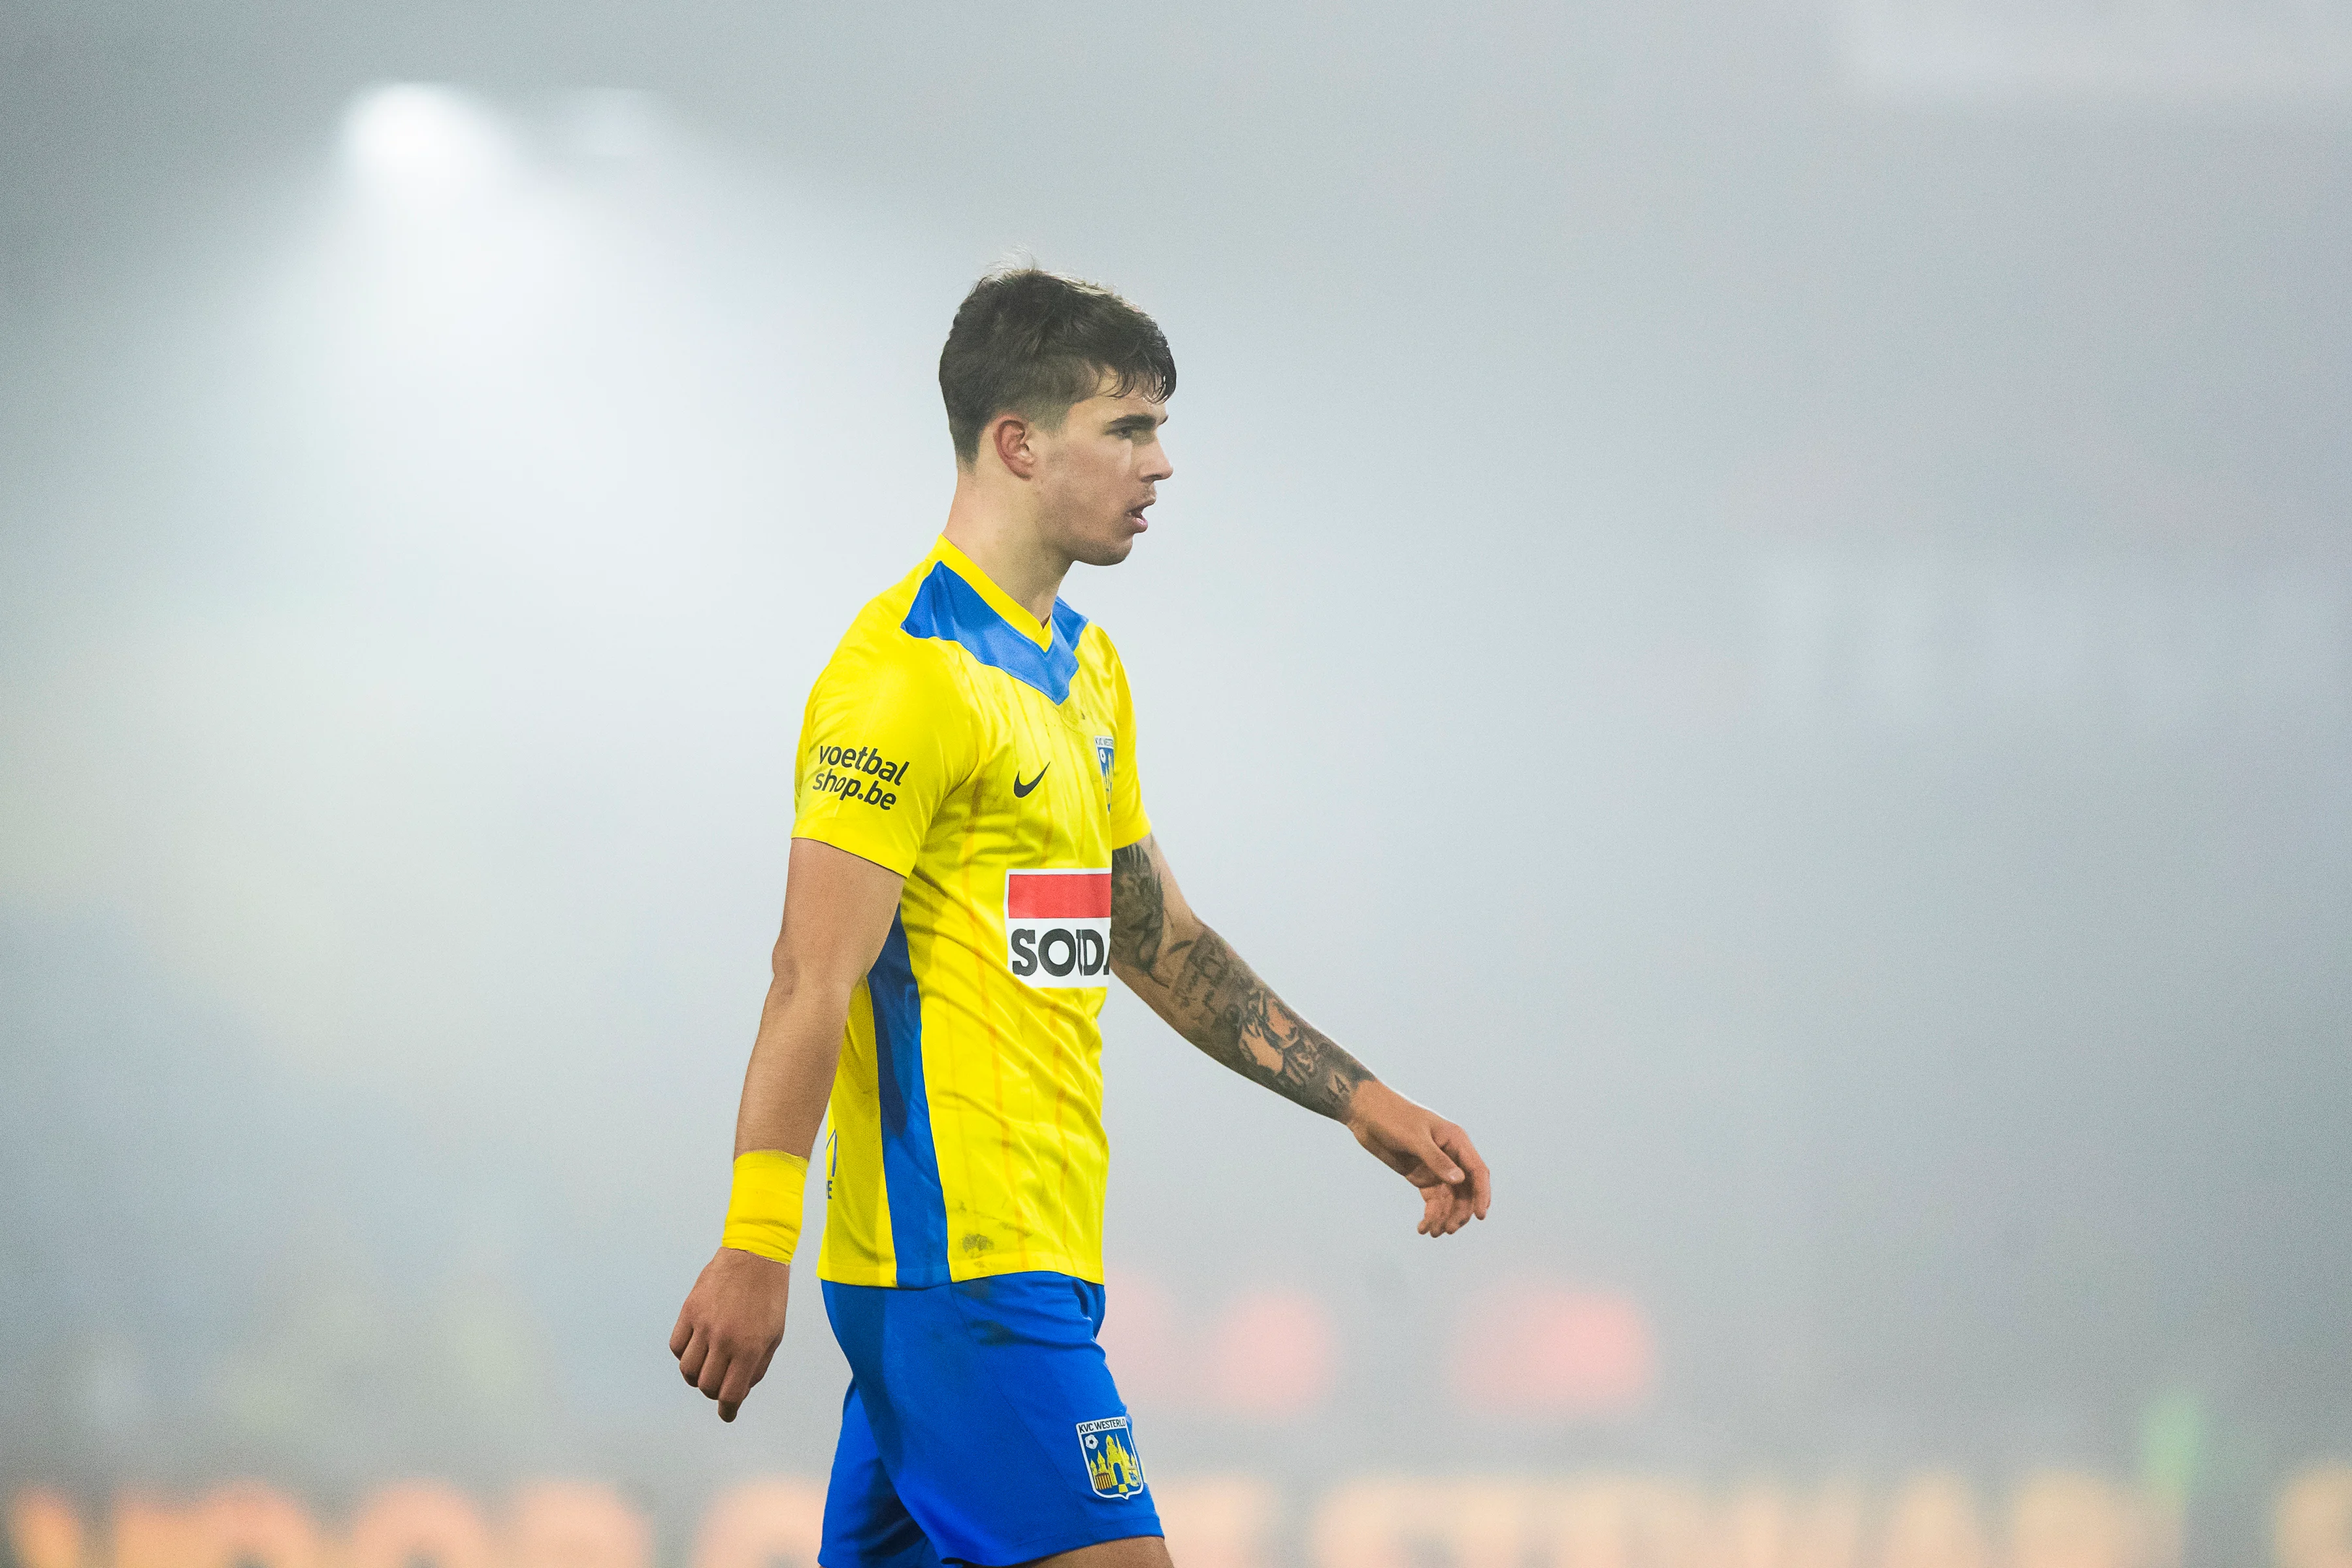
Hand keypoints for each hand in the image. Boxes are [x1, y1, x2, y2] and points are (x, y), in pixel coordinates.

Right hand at [669, 1246, 791, 1420]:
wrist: (755, 1256)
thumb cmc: (769, 1297)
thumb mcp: (775, 1335)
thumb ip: (757, 1367)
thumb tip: (739, 1392)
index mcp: (750, 1347)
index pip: (731, 1394)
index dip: (728, 1410)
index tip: (727, 1414)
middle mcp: (724, 1339)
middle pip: (706, 1386)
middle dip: (714, 1392)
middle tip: (721, 1384)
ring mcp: (704, 1325)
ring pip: (687, 1370)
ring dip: (696, 1376)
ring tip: (707, 1366)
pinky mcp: (689, 1311)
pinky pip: (676, 1346)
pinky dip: (684, 1354)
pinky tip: (696, 1348)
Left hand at [1344, 1080, 1492, 1236]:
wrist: (1366, 1114)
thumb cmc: (1393, 1117)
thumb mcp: (1414, 1137)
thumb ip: (1436, 1159)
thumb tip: (1459, 1181)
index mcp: (1456, 1141)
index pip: (1477, 1171)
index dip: (1482, 1194)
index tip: (1479, 1216)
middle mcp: (1450, 1156)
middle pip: (1465, 1190)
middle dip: (1460, 1211)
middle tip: (1449, 1229)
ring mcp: (1436, 1168)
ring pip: (1450, 1199)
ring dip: (1445, 1217)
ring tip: (1432, 1232)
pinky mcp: (1421, 1176)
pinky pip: (1433, 1200)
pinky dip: (1431, 1215)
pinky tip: (1423, 1228)